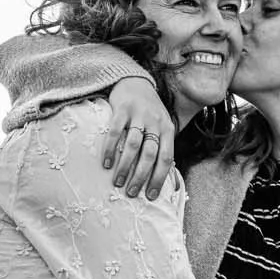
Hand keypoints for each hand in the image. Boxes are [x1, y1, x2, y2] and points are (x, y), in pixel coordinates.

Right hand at [102, 76, 175, 198]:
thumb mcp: (162, 128)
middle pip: (150, 154)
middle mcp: (155, 122)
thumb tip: (173, 185)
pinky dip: (111, 149)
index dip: (159, 178)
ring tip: (118, 182)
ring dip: (125, 166)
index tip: (150, 196)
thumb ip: (164, 151)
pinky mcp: (122, 108)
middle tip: (131, 193)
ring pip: (133, 145)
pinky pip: (116, 132)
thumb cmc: (149, 112)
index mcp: (168, 129)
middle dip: (141, 176)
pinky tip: (107, 164)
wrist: (134, 81)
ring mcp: (139, 114)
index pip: (166, 158)